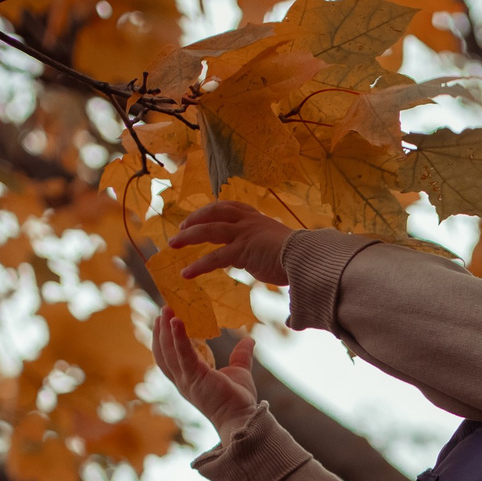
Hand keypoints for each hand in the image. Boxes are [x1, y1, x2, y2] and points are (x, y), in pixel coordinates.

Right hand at [152, 312, 258, 439]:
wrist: (242, 418)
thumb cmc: (238, 400)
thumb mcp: (239, 371)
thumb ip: (241, 356)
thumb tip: (249, 339)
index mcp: (188, 379)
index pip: (169, 357)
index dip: (164, 339)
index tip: (165, 320)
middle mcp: (182, 380)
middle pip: (163, 353)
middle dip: (160, 331)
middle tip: (164, 309)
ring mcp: (186, 380)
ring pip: (168, 352)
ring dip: (165, 330)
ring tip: (166, 310)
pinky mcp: (195, 378)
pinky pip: (183, 354)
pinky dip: (178, 337)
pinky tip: (177, 321)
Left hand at [170, 201, 290, 286]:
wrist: (309, 258)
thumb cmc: (300, 256)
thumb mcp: (277, 246)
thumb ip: (262, 249)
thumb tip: (256, 261)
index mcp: (257, 217)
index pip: (228, 207)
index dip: (210, 210)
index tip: (199, 216)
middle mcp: (248, 221)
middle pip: (213, 213)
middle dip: (194, 219)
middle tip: (180, 229)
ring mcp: (244, 234)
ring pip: (208, 230)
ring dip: (188, 236)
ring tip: (173, 244)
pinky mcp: (242, 251)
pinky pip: (214, 258)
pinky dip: (198, 265)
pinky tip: (186, 273)